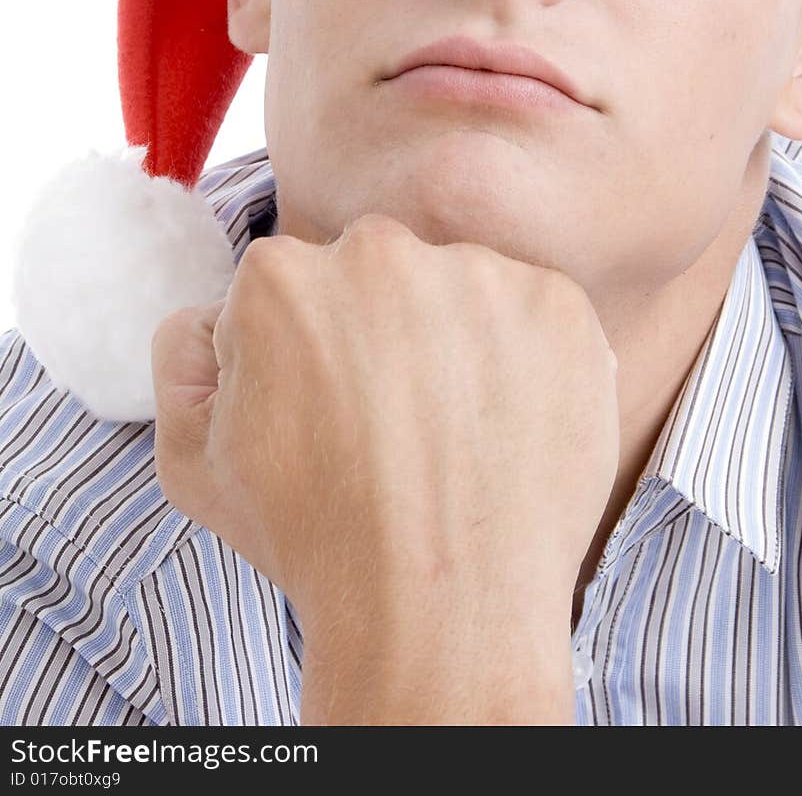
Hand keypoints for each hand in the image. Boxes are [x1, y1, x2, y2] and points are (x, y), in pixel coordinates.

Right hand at [152, 213, 618, 721]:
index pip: (294, 286)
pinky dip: (527, 357)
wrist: (441, 609)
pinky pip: (534, 313)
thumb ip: (183, 355)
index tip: (327, 410)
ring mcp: (478, 274)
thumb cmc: (315, 538)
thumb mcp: (192, 458)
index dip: (306, 354)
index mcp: (282, 276)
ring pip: (459, 288)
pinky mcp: (555, 304)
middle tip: (393, 424)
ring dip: (457, 340)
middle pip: (378, 276)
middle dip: (381, 332)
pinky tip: (507, 425)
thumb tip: (217, 312)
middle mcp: (380, 253)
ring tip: (454, 434)